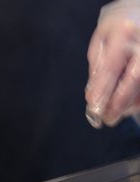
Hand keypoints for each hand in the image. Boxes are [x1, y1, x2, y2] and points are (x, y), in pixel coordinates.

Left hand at [86, 0, 139, 127]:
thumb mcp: (100, 42)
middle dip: (119, 101)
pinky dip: (139, 99)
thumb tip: (92, 94)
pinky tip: (130, 108)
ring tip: (116, 115)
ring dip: (129, 103)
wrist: (138, 17)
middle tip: (107, 118)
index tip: (93, 105)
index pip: (111, 66)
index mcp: (123, 33)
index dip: (102, 89)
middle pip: (133, 77)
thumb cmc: (117, 31)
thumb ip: (97, 66)